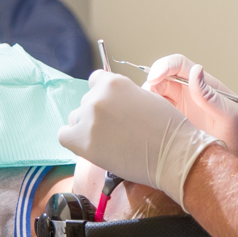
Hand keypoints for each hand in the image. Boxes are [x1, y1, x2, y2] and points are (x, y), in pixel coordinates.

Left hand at [57, 71, 222, 206]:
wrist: (173, 155)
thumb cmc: (167, 130)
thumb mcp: (146, 98)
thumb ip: (123, 96)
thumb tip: (111, 102)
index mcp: (114, 82)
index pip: (94, 82)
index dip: (103, 96)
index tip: (111, 109)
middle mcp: (97, 97)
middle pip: (85, 103)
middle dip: (97, 115)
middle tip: (115, 131)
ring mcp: (89, 118)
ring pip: (76, 120)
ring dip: (87, 129)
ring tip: (108, 142)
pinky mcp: (82, 141)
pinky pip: (64, 136)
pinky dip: (73, 141)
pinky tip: (89, 147)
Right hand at [144, 54, 237, 182]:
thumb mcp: (231, 116)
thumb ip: (211, 95)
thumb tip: (195, 70)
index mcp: (204, 85)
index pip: (179, 65)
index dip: (162, 66)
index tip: (152, 79)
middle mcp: (190, 93)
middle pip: (162, 77)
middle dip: (150, 84)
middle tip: (145, 103)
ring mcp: (181, 108)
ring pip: (155, 95)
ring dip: (146, 100)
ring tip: (144, 115)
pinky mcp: (174, 123)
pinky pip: (156, 113)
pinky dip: (147, 114)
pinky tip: (146, 125)